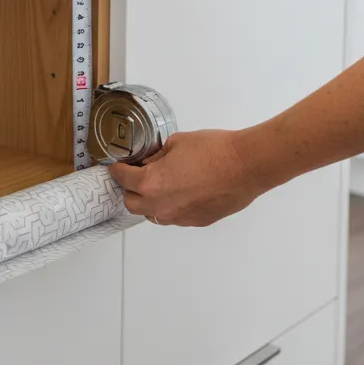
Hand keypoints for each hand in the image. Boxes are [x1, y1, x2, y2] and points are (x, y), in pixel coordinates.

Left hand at [109, 130, 264, 227]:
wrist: (246, 165)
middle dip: (130, 189)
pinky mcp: (197, 222)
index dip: (118, 170)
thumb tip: (150, 162)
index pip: (122, 179)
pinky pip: (174, 216)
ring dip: (150, 201)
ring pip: (153, 214)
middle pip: (132, 204)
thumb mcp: (176, 143)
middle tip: (137, 175)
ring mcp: (180, 217)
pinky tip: (182, 192)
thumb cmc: (212, 149)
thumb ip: (157, 156)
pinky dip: (171, 206)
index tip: (117, 165)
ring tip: (159, 185)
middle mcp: (162, 206)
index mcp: (151, 184)